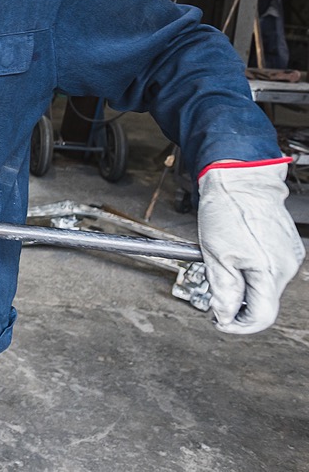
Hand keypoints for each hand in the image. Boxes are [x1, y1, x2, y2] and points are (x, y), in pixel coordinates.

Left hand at [197, 160, 304, 333]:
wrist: (239, 180)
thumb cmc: (227, 210)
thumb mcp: (215, 255)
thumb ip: (223, 289)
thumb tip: (224, 314)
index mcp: (270, 271)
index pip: (262, 316)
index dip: (238, 324)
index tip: (220, 322)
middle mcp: (287, 266)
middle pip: (264, 302)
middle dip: (239, 304)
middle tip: (215, 296)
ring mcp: (290, 255)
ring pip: (267, 286)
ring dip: (246, 287)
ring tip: (224, 270)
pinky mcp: (288, 246)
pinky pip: (271, 269)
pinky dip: (253, 271)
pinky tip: (237, 258)